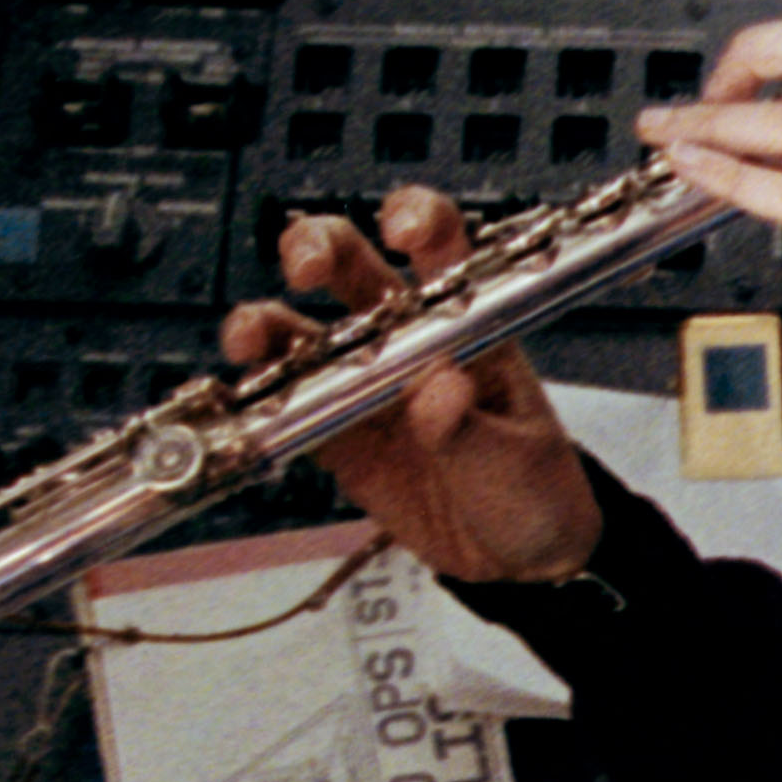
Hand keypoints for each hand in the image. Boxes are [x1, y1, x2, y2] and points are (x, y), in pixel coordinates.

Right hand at [215, 188, 605, 590]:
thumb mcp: (516, 462)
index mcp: (467, 325)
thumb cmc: (536, 493)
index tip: (398, 228)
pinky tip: (244, 402)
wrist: (517, 563)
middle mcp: (406, 341)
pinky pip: (284, 404)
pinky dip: (256, 400)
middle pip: (350, 266)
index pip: (442, 248)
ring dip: (265, 324)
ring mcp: (364, 384)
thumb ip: (471, 429)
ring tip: (250, 342)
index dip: (416, 219)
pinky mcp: (335, 434)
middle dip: (318, 248)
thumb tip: (437, 390)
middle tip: (306, 269)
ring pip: (300, 331)